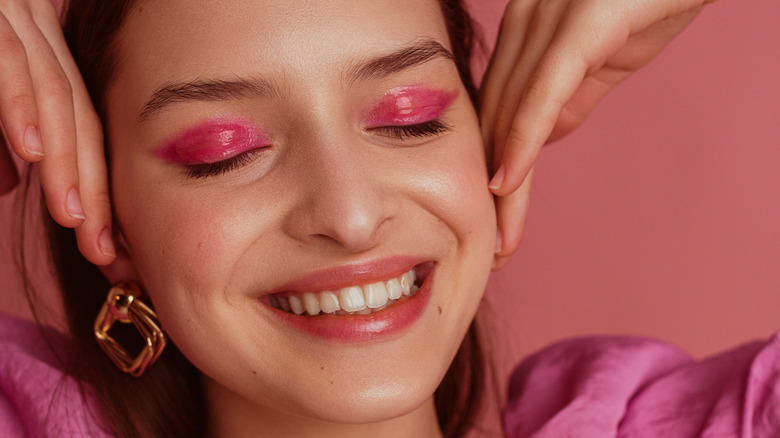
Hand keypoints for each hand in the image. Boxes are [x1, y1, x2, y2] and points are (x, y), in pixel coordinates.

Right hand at [0, 0, 113, 264]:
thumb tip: (15, 183)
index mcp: (42, 51)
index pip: (82, 128)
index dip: (99, 187)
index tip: (106, 244)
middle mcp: (37, 34)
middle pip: (80, 119)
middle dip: (96, 190)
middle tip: (106, 250)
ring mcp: (10, 19)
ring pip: (53, 94)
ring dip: (66, 161)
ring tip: (75, 218)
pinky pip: (3, 60)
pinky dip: (18, 107)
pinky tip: (33, 152)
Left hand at [480, 0, 714, 269]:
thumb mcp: (604, 62)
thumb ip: (568, 98)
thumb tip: (540, 141)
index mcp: (523, 34)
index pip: (498, 113)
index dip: (493, 170)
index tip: (493, 224)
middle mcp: (522, 24)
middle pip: (496, 120)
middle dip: (493, 189)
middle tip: (492, 248)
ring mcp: (545, 19)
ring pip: (511, 112)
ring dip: (503, 182)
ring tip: (499, 237)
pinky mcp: (578, 23)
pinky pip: (542, 92)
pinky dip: (521, 141)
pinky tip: (506, 183)